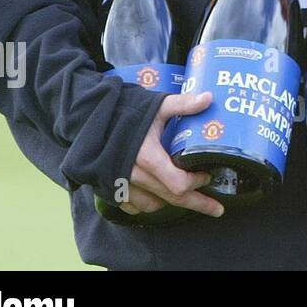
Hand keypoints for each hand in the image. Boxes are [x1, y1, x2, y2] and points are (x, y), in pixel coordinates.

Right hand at [118, 91, 223, 217]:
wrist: (89, 117)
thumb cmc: (126, 111)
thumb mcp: (157, 105)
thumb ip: (183, 104)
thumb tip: (209, 98)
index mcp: (148, 158)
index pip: (179, 184)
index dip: (197, 182)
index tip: (208, 176)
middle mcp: (134, 176)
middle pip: (171, 199)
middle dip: (197, 204)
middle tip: (217, 209)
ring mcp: (121, 185)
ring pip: (152, 205)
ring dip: (170, 201)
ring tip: (185, 194)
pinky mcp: (109, 188)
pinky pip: (132, 206)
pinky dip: (147, 204)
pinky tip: (158, 196)